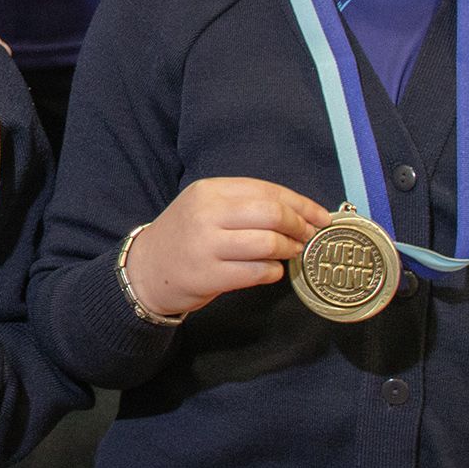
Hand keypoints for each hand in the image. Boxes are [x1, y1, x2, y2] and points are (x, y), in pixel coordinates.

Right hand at [126, 179, 333, 318]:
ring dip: (290, 250)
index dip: (301, 204)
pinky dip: (274, 271)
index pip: (266, 190)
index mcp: (209, 190)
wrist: (147, 270)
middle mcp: (207, 214)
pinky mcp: (210, 276)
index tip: (321, 216)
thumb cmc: (186, 236)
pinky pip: (258, 272)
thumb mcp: (206, 207)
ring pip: (268, 243)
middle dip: (300, 226)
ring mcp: (207, 246)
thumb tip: (299, 213)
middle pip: (272, 214)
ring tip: (292, 253)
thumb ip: (245, 204)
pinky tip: (272, 270)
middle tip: (309, 236)